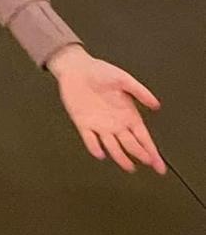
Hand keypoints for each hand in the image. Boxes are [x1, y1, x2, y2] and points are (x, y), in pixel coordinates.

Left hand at [49, 47, 165, 174]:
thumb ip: (140, 91)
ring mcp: (100, 125)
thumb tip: (156, 104)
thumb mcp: (124, 79)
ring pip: (112, 146)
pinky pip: (89, 139)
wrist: (76, 68)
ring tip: (128, 166)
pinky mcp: (83, 123)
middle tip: (149, 164)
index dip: (152, 151)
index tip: (159, 165)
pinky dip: (94, 147)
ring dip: (121, 157)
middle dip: (141, 155)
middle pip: (131, 145)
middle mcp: (116, 123)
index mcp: (128, 114)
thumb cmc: (100, 71)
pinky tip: (100, 154)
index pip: (143, 137)